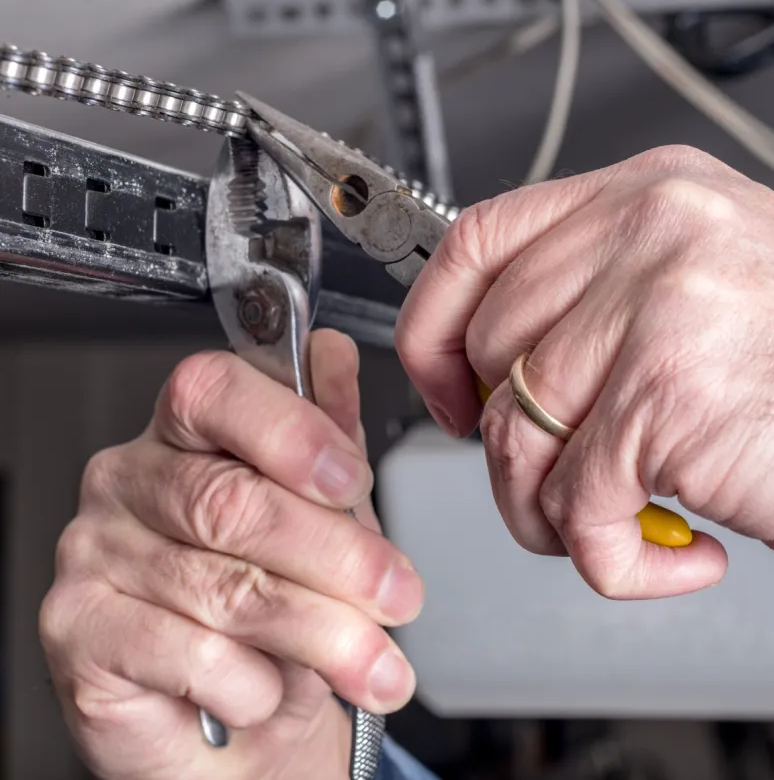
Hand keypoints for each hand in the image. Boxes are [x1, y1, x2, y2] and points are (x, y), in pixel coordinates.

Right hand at [39, 330, 422, 779]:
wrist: (237, 715)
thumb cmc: (278, 597)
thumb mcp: (322, 511)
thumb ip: (327, 434)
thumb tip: (332, 356)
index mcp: (186, 431)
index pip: (215, 390)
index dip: (290, 430)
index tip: (352, 479)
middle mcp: (130, 479)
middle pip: (232, 500)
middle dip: (337, 555)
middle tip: (398, 594)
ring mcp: (94, 552)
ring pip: (224, 586)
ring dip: (321, 632)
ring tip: (375, 663)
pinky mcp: (78, 630)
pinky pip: (187, 653)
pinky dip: (252, 682)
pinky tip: (270, 688)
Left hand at [397, 145, 773, 598]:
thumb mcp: (709, 289)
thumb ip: (598, 303)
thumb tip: (499, 361)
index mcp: (649, 195)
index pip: (479, 243)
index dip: (433, 326)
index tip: (445, 387)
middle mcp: (649, 232)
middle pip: (488, 352)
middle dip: (504, 447)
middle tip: (557, 483)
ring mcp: (657, 306)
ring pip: (515, 434)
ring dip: (553, 512)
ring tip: (618, 526)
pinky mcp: (667, 396)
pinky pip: (577, 505)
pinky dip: (612, 558)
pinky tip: (677, 551)